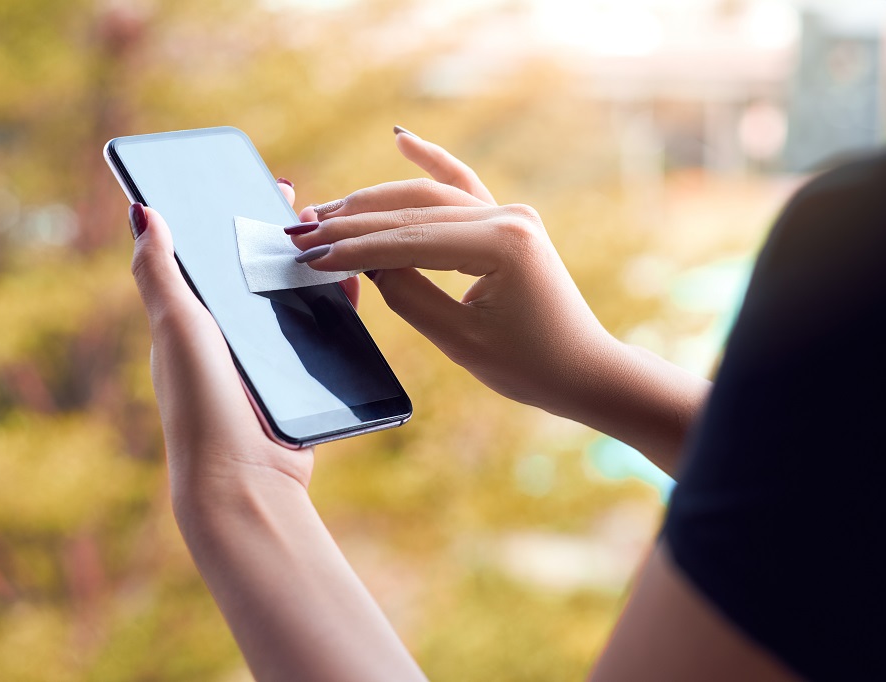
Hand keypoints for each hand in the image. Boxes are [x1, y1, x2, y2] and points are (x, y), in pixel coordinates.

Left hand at [128, 185, 314, 511]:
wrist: (245, 481)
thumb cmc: (202, 401)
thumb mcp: (177, 328)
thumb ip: (160, 272)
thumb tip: (142, 210)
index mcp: (186, 319)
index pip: (206, 253)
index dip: (228, 216)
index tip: (261, 183)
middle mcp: (219, 337)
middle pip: (251, 274)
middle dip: (279, 237)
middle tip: (312, 207)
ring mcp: (257, 361)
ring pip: (286, 302)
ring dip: (309, 270)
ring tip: (338, 240)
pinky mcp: (291, 382)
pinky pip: (313, 335)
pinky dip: (330, 309)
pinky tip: (351, 290)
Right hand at [290, 156, 618, 424]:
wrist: (583, 370)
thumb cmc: (529, 366)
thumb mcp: (459, 340)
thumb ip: (406, 294)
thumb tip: (363, 262)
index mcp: (502, 244)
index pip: (408, 240)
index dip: (354, 248)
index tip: (308, 254)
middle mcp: (508, 217)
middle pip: (413, 210)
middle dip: (354, 221)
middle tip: (302, 229)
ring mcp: (510, 215)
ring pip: (429, 196)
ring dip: (376, 201)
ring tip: (327, 210)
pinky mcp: (508, 223)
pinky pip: (462, 187)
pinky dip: (433, 163)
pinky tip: (402, 139)